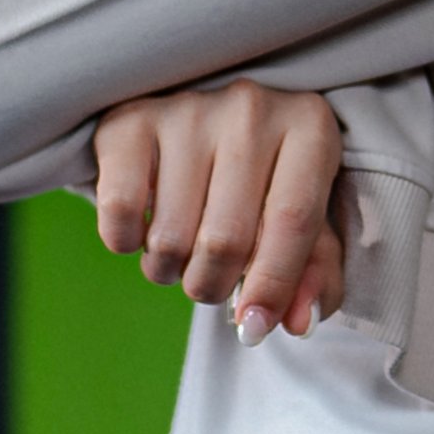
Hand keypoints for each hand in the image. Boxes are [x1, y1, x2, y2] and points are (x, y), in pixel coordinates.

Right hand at [87, 80, 346, 338]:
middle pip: (227, 239)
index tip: (254, 326)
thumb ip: (313, 274)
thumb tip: (296, 322)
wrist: (204, 118)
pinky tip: (142, 230)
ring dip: (169, 271)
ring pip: (170, 236)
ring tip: (179, 253)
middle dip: (213, 286)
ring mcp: (187, 108)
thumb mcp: (304, 218)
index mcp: (309, 125)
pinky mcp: (129, 119)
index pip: (293, 220)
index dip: (273, 285)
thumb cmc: (265, 179)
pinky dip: (125, 242)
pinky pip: (120, 210)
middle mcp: (250, 107)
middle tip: (209, 283)